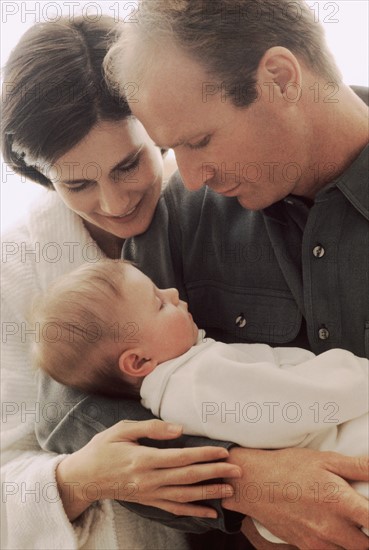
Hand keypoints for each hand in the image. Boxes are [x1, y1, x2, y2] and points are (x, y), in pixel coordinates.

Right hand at [56, 419, 240, 520]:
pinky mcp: (149, 501)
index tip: (223, 450)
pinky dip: (193, 512)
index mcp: (143, 459)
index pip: (181, 457)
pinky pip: (174, 509)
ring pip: (184, 496)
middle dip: (215, 473)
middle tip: (237, 469)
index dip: (204, 454)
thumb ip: (151, 428)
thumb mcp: (122, 429)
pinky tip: (210, 512)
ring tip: (230, 489)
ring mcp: (149, 493)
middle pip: (188, 477)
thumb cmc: (103, 448)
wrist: (84, 477)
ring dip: (209, 493)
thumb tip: (179, 429)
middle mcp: (149, 479)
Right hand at [222, 447, 368, 549]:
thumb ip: (358, 466)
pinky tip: (332, 527)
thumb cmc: (289, 467)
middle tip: (360, 515)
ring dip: (354, 540)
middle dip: (368, 532)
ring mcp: (318, 541)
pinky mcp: (307, 547)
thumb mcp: (325, 459)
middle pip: (366, 545)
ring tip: (346, 520)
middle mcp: (331, 526)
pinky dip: (338, 544)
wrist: (254, 483)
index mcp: (339, 500)